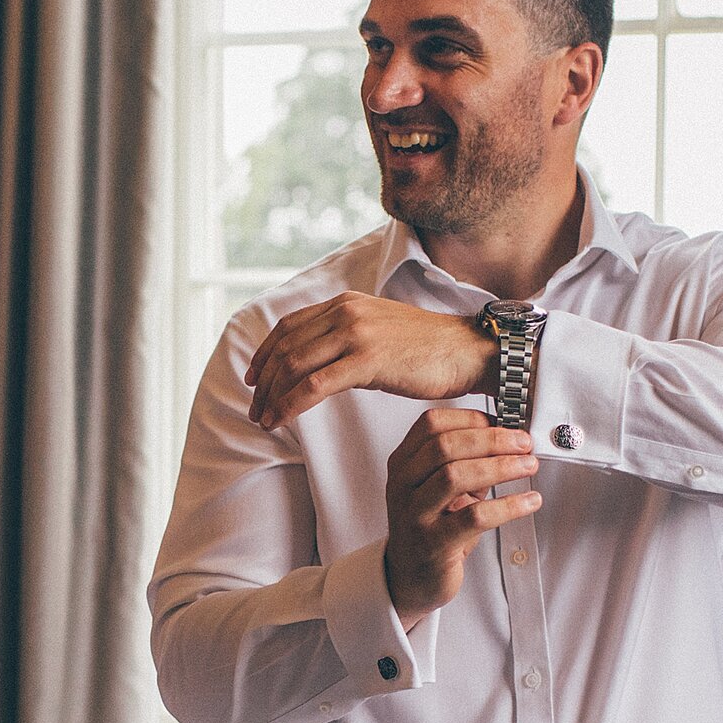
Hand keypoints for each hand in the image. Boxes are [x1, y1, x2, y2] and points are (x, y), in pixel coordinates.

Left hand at [246, 293, 493, 430]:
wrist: (469, 352)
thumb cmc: (429, 351)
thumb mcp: (379, 333)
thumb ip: (347, 339)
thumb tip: (319, 362)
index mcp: (346, 303)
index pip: (288, 326)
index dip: (264, 353)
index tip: (253, 378)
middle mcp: (346, 312)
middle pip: (285, 347)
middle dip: (263, 381)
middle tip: (254, 408)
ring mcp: (356, 334)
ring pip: (294, 365)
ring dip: (272, 395)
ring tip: (263, 419)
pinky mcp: (368, 360)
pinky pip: (314, 384)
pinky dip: (290, 404)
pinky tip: (281, 419)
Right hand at [381, 408, 540, 628]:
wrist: (410, 577)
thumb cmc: (432, 526)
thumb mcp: (439, 488)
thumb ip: (464, 462)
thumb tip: (510, 438)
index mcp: (403, 463)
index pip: (431, 424)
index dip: (472, 418)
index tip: (504, 421)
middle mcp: (402, 485)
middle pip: (444, 445)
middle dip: (492, 440)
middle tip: (524, 443)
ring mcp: (414, 515)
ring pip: (456, 476)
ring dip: (500, 467)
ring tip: (529, 466)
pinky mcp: (433, 544)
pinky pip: (475, 517)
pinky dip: (509, 505)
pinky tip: (530, 501)